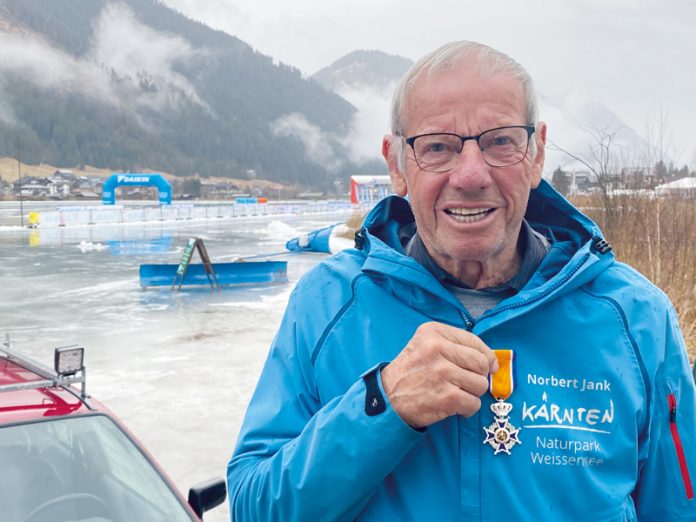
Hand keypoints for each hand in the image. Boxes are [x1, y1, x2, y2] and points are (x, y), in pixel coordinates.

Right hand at [380, 322, 497, 428]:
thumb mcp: (425, 345)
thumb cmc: (411, 372)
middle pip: (481, 363)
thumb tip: (492, 361)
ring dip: (471, 393)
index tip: (489, 365)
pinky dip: (467, 409)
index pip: (474, 341)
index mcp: (433, 332)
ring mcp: (443, 373)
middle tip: (465, 382)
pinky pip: (474, 403)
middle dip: (479, 376)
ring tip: (455, 393)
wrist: (388, 398)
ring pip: (480, 384)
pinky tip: (453, 406)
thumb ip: (454, 346)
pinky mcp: (447, 396)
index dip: (486, 356)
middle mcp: (437, 349)